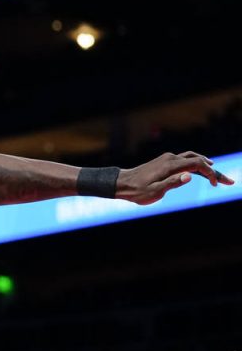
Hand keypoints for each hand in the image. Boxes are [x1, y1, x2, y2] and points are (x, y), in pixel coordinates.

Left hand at [117, 151, 233, 204]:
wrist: (121, 184)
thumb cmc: (137, 191)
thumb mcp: (154, 191)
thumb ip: (172, 183)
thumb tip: (190, 176)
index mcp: (170, 165)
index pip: (197, 165)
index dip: (210, 173)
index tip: (215, 184)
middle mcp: (170, 159)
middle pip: (198, 160)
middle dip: (214, 170)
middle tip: (228, 182)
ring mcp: (167, 159)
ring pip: (192, 158)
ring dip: (206, 166)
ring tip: (217, 176)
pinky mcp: (164, 162)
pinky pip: (185, 160)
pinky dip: (196, 165)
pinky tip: (201, 172)